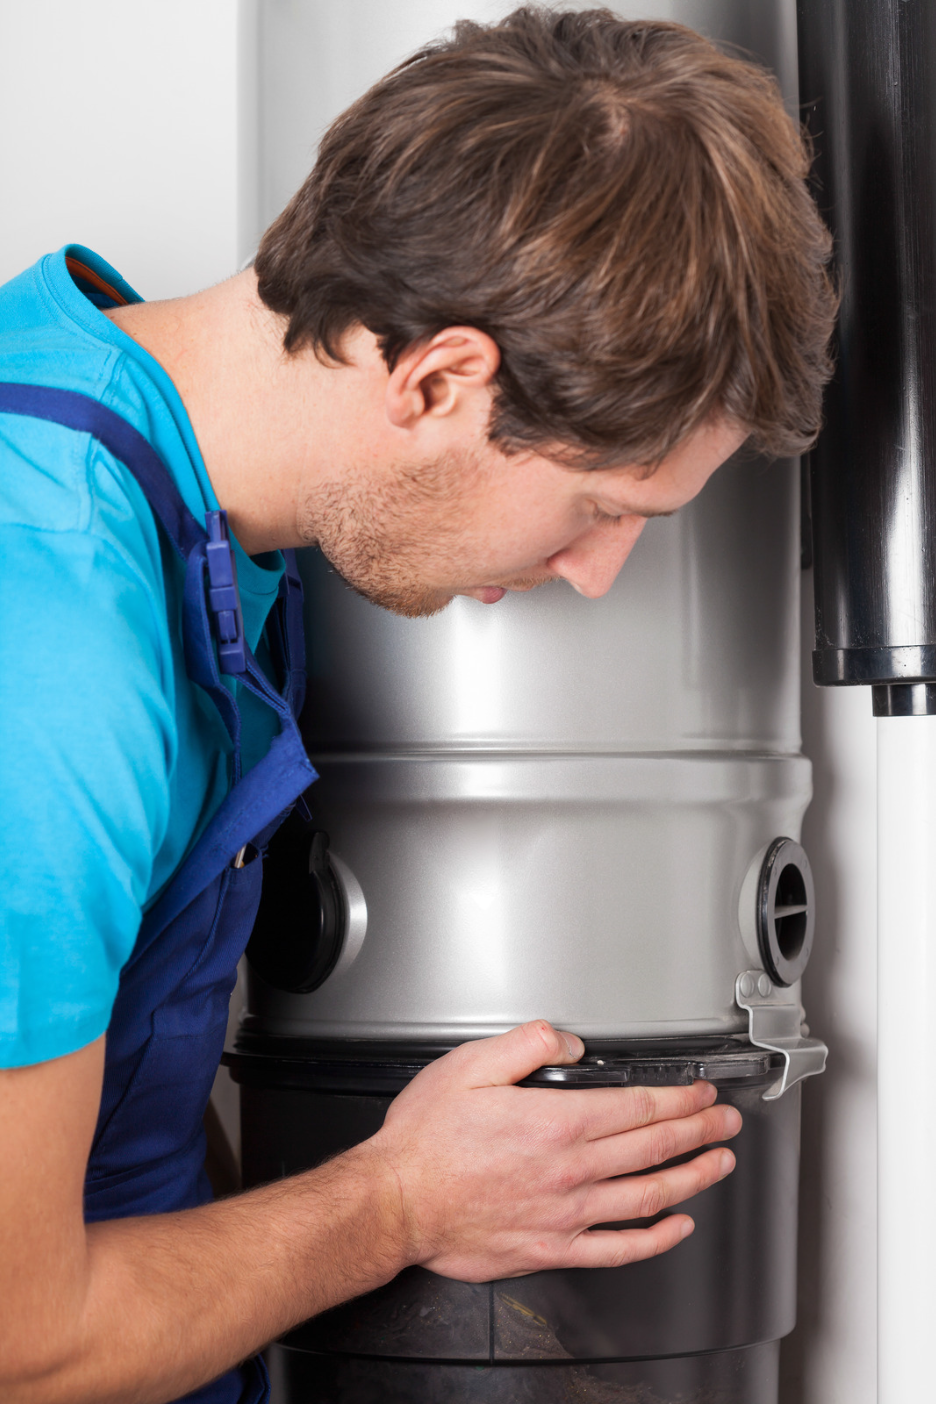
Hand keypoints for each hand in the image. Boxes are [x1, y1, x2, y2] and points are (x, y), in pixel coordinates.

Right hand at [369, 1020, 740, 1281]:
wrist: (397, 1203)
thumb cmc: (426, 1140)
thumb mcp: (469, 1066)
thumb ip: (528, 1044)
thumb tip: (570, 1042)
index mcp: (556, 1124)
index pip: (638, 1107)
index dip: (679, 1098)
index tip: (699, 1092)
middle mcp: (570, 1171)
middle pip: (654, 1148)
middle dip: (699, 1132)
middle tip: (725, 1122)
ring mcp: (566, 1214)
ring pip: (648, 1196)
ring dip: (692, 1178)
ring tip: (718, 1164)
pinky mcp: (552, 1248)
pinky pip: (618, 1248)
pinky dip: (656, 1239)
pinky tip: (677, 1227)